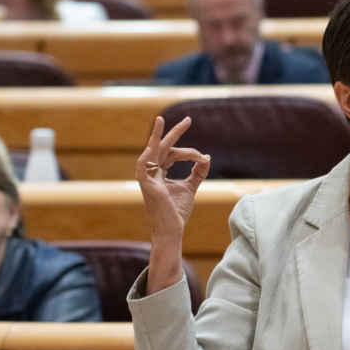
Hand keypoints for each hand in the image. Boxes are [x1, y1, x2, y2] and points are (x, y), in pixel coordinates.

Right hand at [135, 116, 209, 241]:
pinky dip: (145, 159)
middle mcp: (152, 172)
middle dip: (174, 132)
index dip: (190, 153)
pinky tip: (151, 148)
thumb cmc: (177, 212)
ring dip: (159, 136)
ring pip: (154, 152)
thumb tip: (206, 157)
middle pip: (163, 147)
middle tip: (188, 119)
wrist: (172, 230)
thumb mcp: (190, 188)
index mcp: (159, 172)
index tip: (203, 157)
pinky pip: (142, 169)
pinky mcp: (148, 187)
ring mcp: (148, 178)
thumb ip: (197, 173)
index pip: (173, 153)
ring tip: (161, 120)